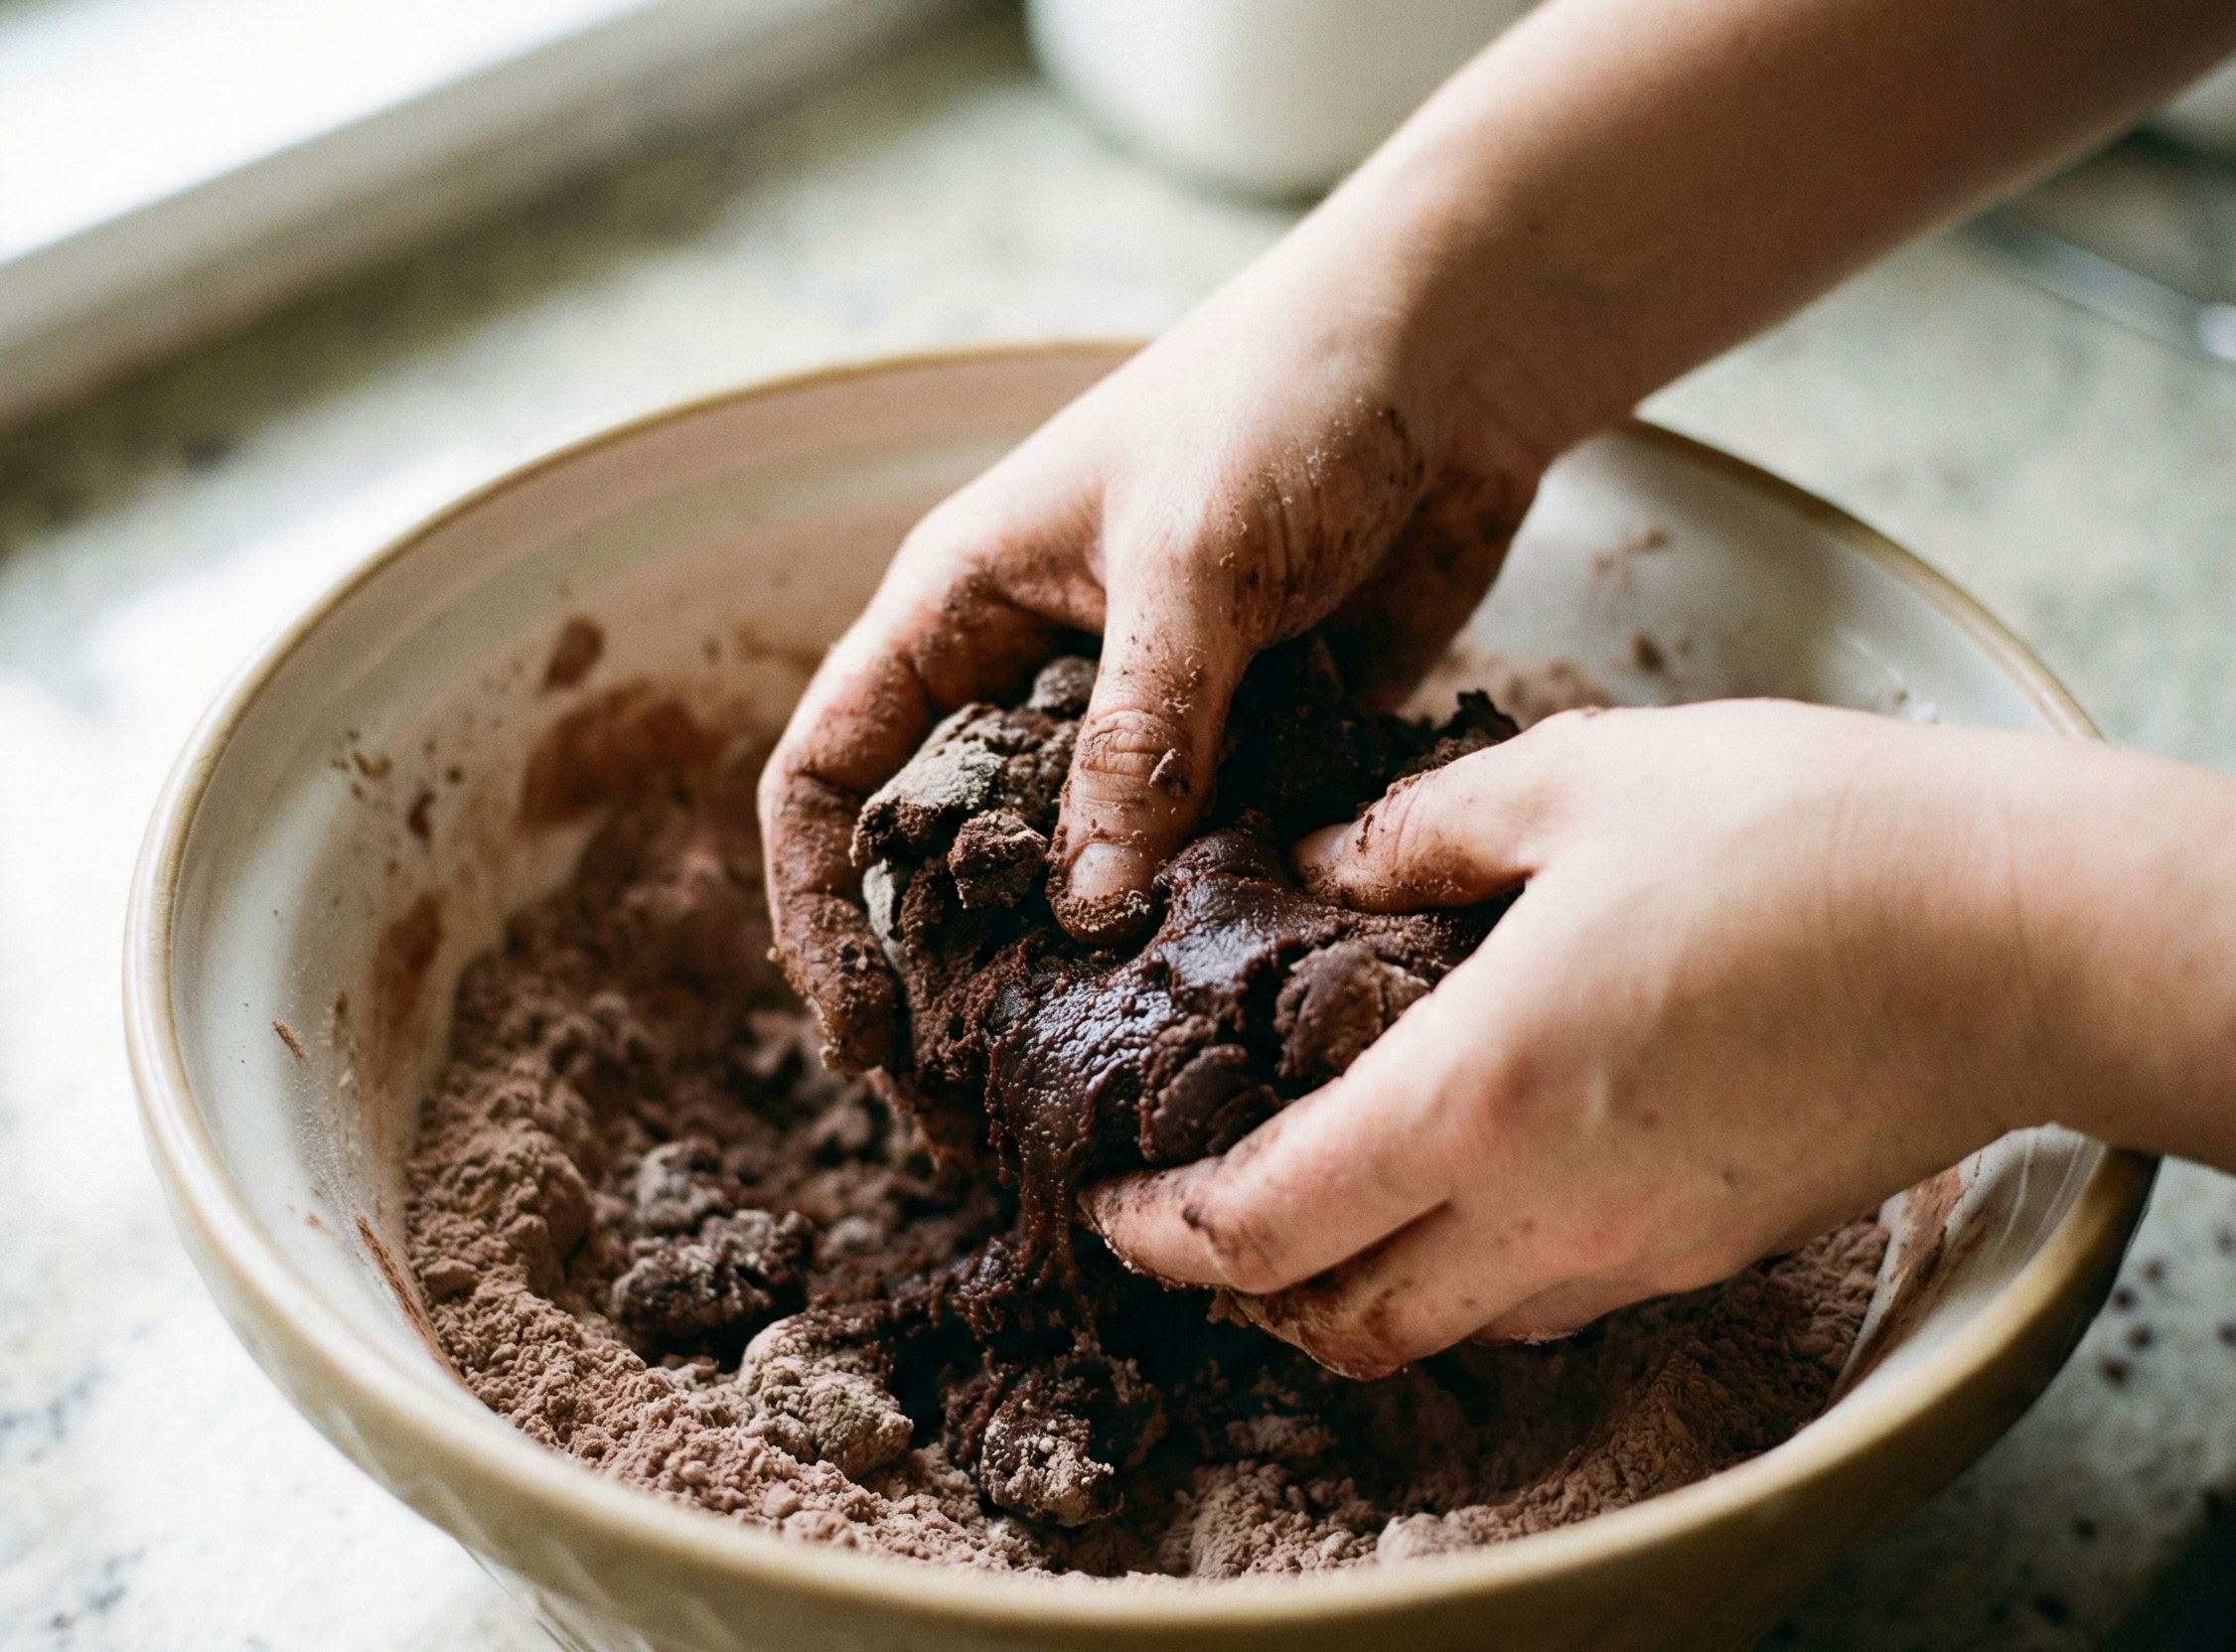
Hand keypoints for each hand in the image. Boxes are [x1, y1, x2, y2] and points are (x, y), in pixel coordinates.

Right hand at [757, 221, 1544, 1069]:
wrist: (1458, 350)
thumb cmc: (1284, 399)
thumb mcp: (1192, 563)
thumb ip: (1140, 734)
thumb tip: (1088, 915)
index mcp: (961, 614)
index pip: (830, 776)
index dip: (819, 906)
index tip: (865, 1030)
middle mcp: (1038, 680)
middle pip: (961, 857)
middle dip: (965, 976)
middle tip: (997, 1106)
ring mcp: (1150, 723)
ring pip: (1095, 878)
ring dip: (1106, 968)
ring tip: (1130, 1079)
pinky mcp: (1256, 749)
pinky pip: (1217, 863)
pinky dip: (1224, 926)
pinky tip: (1249, 1000)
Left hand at [1084, 701, 2136, 1377]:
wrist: (2012, 930)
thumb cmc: (1797, 836)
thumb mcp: (1574, 783)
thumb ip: (1418, 829)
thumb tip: (1325, 858)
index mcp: (1473, 1096)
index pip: (1265, 1227)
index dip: (1166, 1234)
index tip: (1114, 1206)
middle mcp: (1542, 1208)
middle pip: (1344, 1320)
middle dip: (1247, 1290)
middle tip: (1198, 1217)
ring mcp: (1635, 1247)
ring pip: (1449, 1325)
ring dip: (1360, 1287)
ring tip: (1323, 1197)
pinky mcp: (1709, 1248)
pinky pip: (1553, 1296)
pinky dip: (1474, 1269)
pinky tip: (1476, 1173)